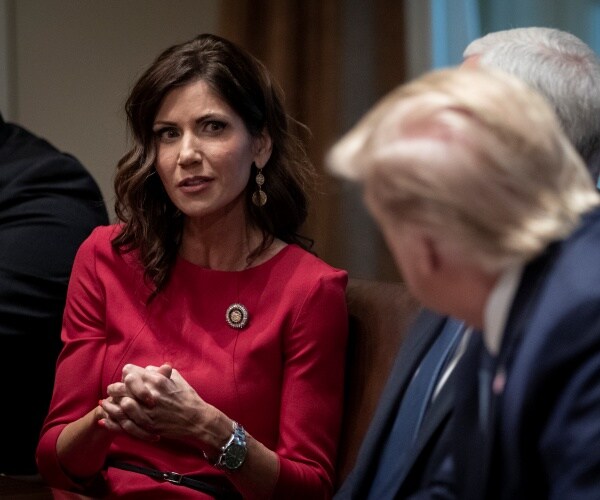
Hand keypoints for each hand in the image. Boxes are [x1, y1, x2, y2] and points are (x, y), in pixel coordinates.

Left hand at [102, 363, 218, 445]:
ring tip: (104, 405)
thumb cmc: (187, 397)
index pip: (130, 372)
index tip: (124, 379)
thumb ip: (159, 372)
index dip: (125, 375)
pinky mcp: (147, 426)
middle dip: (114, 389)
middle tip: (112, 392)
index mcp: (157, 379)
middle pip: (121, 388)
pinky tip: (105, 420)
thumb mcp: (176, 378)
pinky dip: (112, 422)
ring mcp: (148, 411)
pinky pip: (124, 424)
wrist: (196, 419)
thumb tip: (146, 369)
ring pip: (119, 406)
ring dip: (110, 406)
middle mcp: (150, 394)